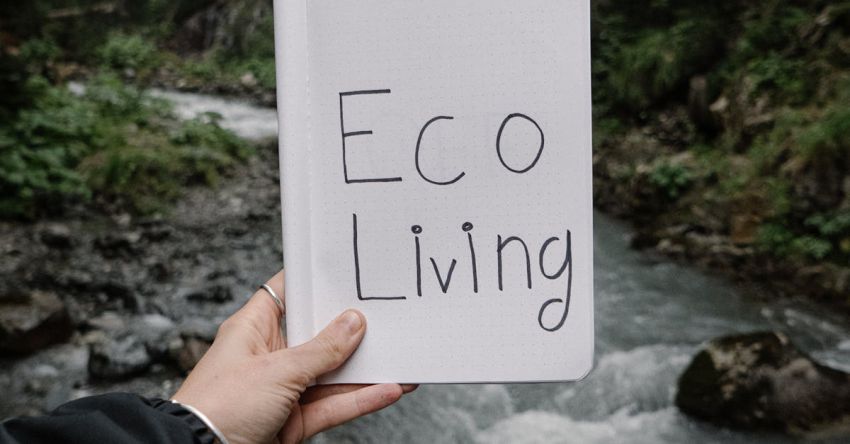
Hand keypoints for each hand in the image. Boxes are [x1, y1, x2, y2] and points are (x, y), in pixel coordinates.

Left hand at [172, 270, 415, 442]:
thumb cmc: (219, 407)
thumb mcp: (277, 370)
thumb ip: (321, 350)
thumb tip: (352, 324)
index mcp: (254, 329)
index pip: (286, 293)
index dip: (314, 281)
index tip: (345, 271)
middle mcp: (269, 356)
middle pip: (318, 335)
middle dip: (351, 330)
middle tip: (386, 315)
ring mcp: (283, 390)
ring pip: (332, 374)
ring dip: (365, 369)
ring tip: (400, 357)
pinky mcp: (294, 420)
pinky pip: (334, 405)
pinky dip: (361, 400)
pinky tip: (388, 390)